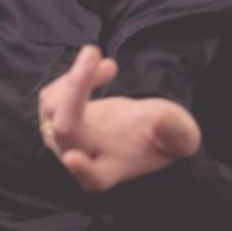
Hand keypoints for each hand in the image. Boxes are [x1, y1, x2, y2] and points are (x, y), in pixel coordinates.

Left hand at [37, 45, 201, 192]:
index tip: (73, 158)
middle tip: (93, 52)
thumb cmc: (162, 134)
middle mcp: (84, 156)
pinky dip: (74, 76)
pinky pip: (51, 94)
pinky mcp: (55, 119)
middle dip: (75, 88)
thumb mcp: (180, 134)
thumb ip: (175, 132)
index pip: (94, 178)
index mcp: (113, 168)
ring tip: (112, 65)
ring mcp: (64, 140)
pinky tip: (104, 70)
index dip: (82, 170)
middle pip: (65, 129)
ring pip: (52, 107)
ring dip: (77, 76)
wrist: (145, 128)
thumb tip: (160, 121)